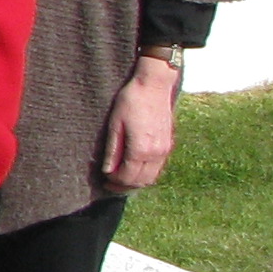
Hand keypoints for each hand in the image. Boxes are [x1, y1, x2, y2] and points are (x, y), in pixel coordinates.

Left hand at [100, 56, 182, 190]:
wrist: (154, 85)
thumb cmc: (131, 101)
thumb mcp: (115, 124)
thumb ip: (113, 150)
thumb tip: (108, 171)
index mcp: (141, 149)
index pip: (127, 177)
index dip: (114, 182)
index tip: (104, 178)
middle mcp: (156, 153)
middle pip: (141, 181)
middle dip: (125, 186)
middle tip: (110, 183)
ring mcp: (165, 149)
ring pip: (152, 177)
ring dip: (136, 181)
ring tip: (121, 177)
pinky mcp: (169, 144)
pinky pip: (158, 167)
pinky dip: (146, 172)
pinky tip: (134, 166)